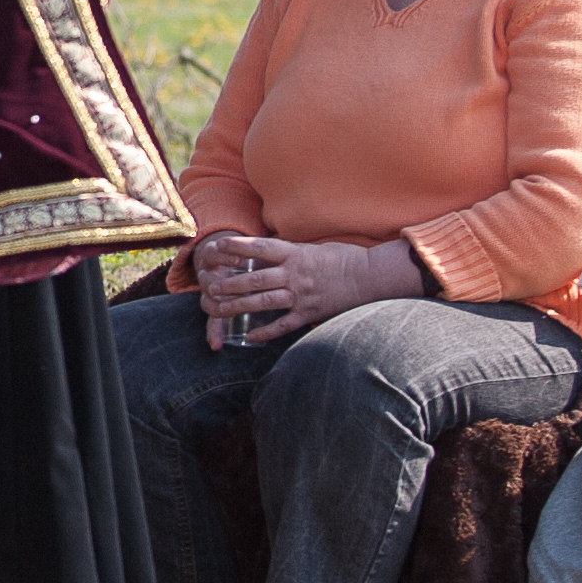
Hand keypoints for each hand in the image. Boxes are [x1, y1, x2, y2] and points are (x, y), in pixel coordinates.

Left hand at [185, 231, 424, 347]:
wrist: (371, 277)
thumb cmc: (344, 259)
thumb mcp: (315, 248)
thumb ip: (292, 253)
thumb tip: (271, 252)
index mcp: (295, 254)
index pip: (260, 248)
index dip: (237, 247)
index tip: (218, 246)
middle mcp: (295, 274)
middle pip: (254, 279)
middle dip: (229, 283)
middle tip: (209, 287)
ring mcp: (301, 295)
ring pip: (263, 302)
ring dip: (239, 306)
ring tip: (219, 309)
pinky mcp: (310, 313)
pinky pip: (284, 325)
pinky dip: (266, 331)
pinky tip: (250, 335)